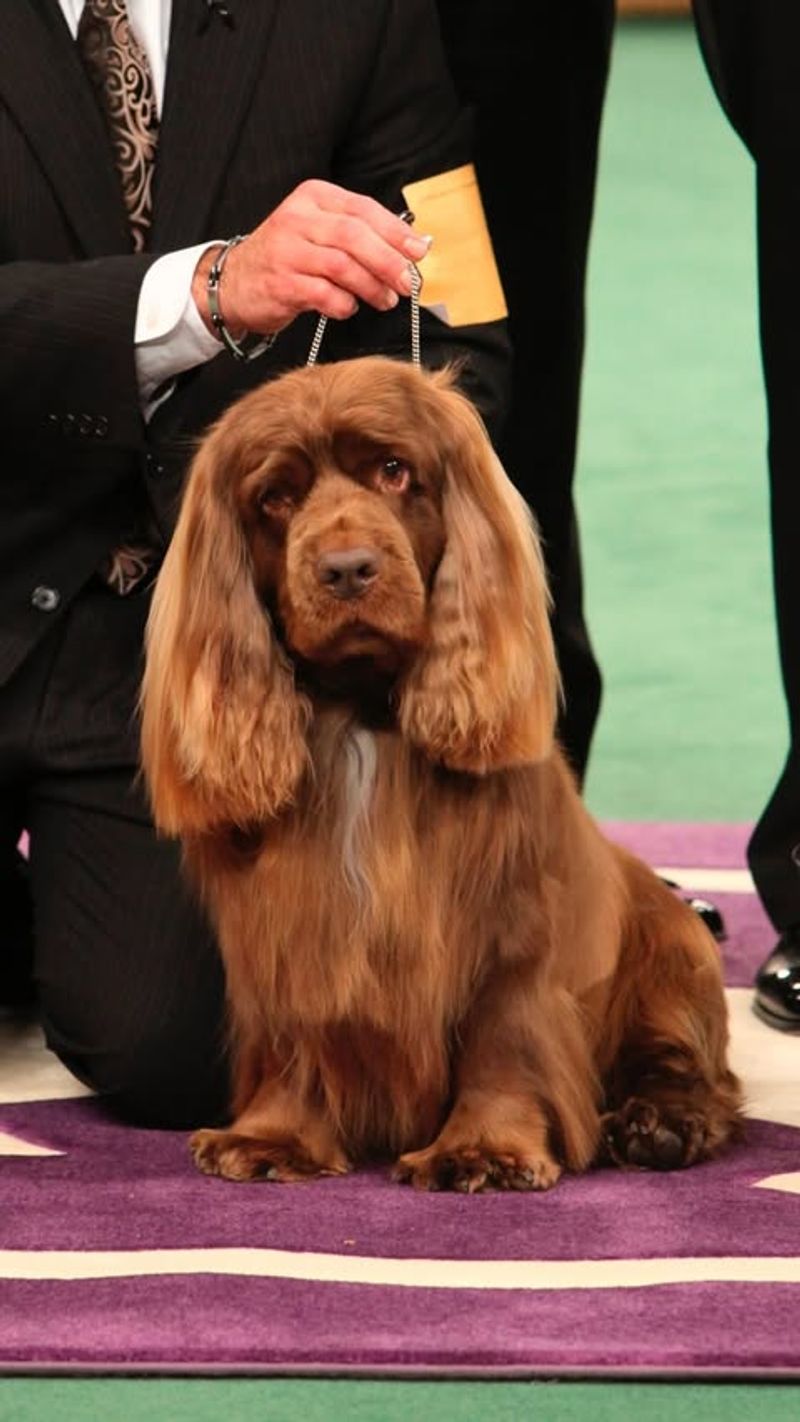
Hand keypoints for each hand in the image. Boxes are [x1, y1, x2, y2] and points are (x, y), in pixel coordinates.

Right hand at [192, 179, 431, 339]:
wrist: (235, 282)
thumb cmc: (288, 258)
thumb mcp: (319, 231)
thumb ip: (359, 234)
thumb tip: (411, 248)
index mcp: (314, 198)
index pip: (363, 209)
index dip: (396, 232)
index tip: (419, 251)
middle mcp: (298, 219)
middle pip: (355, 236)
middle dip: (388, 261)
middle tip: (407, 282)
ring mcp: (287, 251)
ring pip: (342, 266)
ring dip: (371, 286)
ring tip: (384, 300)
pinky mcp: (281, 283)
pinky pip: (324, 295)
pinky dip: (344, 304)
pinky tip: (348, 307)